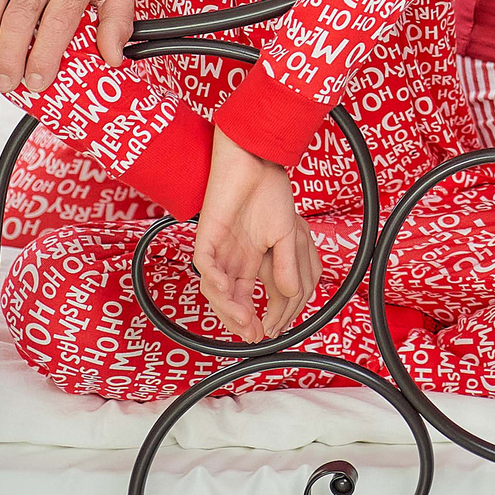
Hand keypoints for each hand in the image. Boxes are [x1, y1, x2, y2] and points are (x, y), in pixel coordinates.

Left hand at [194, 129, 321, 342]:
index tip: (268, 331)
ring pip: (215, 288)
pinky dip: (214, 279)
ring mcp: (219, 247)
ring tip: (243, 318)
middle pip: (230, 298)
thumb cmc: (272, 192)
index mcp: (252, 259)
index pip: (249, 296)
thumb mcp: (290, 235)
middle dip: (240, 320)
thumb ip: (288, 266)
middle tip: (252, 335)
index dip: (258, 316)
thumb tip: (289, 294)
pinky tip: (227, 289)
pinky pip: (204, 263)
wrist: (258, 160)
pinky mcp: (206, 235)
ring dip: (228, 306)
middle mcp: (232, 257)